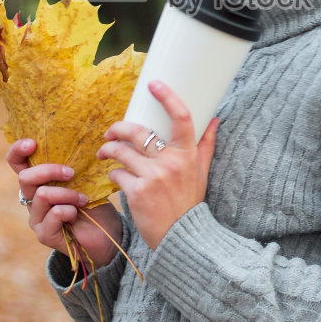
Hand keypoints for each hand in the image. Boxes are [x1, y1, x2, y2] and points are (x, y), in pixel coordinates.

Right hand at [7, 138, 123, 268]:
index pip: (16, 163)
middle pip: (25, 178)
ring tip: (82, 199)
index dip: (17, 150)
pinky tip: (77, 214)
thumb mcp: (82, 178)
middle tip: (71, 173)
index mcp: (38, 182)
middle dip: (50, 171)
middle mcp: (32, 199)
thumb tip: (71, 145)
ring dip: (67, 193)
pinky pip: (54, 214)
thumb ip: (69, 166)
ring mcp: (36, 218)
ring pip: (42, 195)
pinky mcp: (44, 234)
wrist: (107, 233)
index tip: (33, 142)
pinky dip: (70, 210)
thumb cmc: (94, 202)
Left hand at [98, 82, 217, 249]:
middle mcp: (170, 163)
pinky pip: (117, 175)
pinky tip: (115, 178)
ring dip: (109, 151)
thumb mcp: (202, 172)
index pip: (181, 118)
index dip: (168, 97)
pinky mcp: (137, 192)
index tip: (154, 85)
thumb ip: (206, 144)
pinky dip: (113, 175)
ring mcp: (152, 177)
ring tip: (105, 153)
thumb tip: (216, 119)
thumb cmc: (190, 202)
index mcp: (187, 155)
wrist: (181, 237)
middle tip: (110, 133)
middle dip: (118, 129)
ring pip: (121, 152)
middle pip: (138, 132)